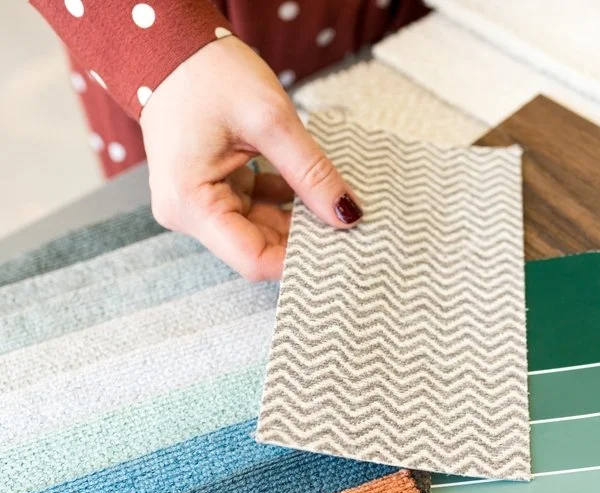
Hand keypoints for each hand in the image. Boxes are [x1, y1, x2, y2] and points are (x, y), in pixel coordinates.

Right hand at [139, 36, 361, 280]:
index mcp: (190, 205)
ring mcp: (197, 203)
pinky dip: (285, 201)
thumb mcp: (271, 121)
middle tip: (348, 223)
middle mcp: (187, 214)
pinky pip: (255, 208)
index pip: (255, 259)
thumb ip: (312, 173)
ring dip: (298, 219)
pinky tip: (312, 187)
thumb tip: (348, 214)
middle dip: (304, 238)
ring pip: (260, 229)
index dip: (300, 259)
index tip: (342, 245)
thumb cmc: (206, 74)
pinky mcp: (210, 190)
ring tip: (334, 202)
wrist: (170, 45)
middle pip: (258, 247)